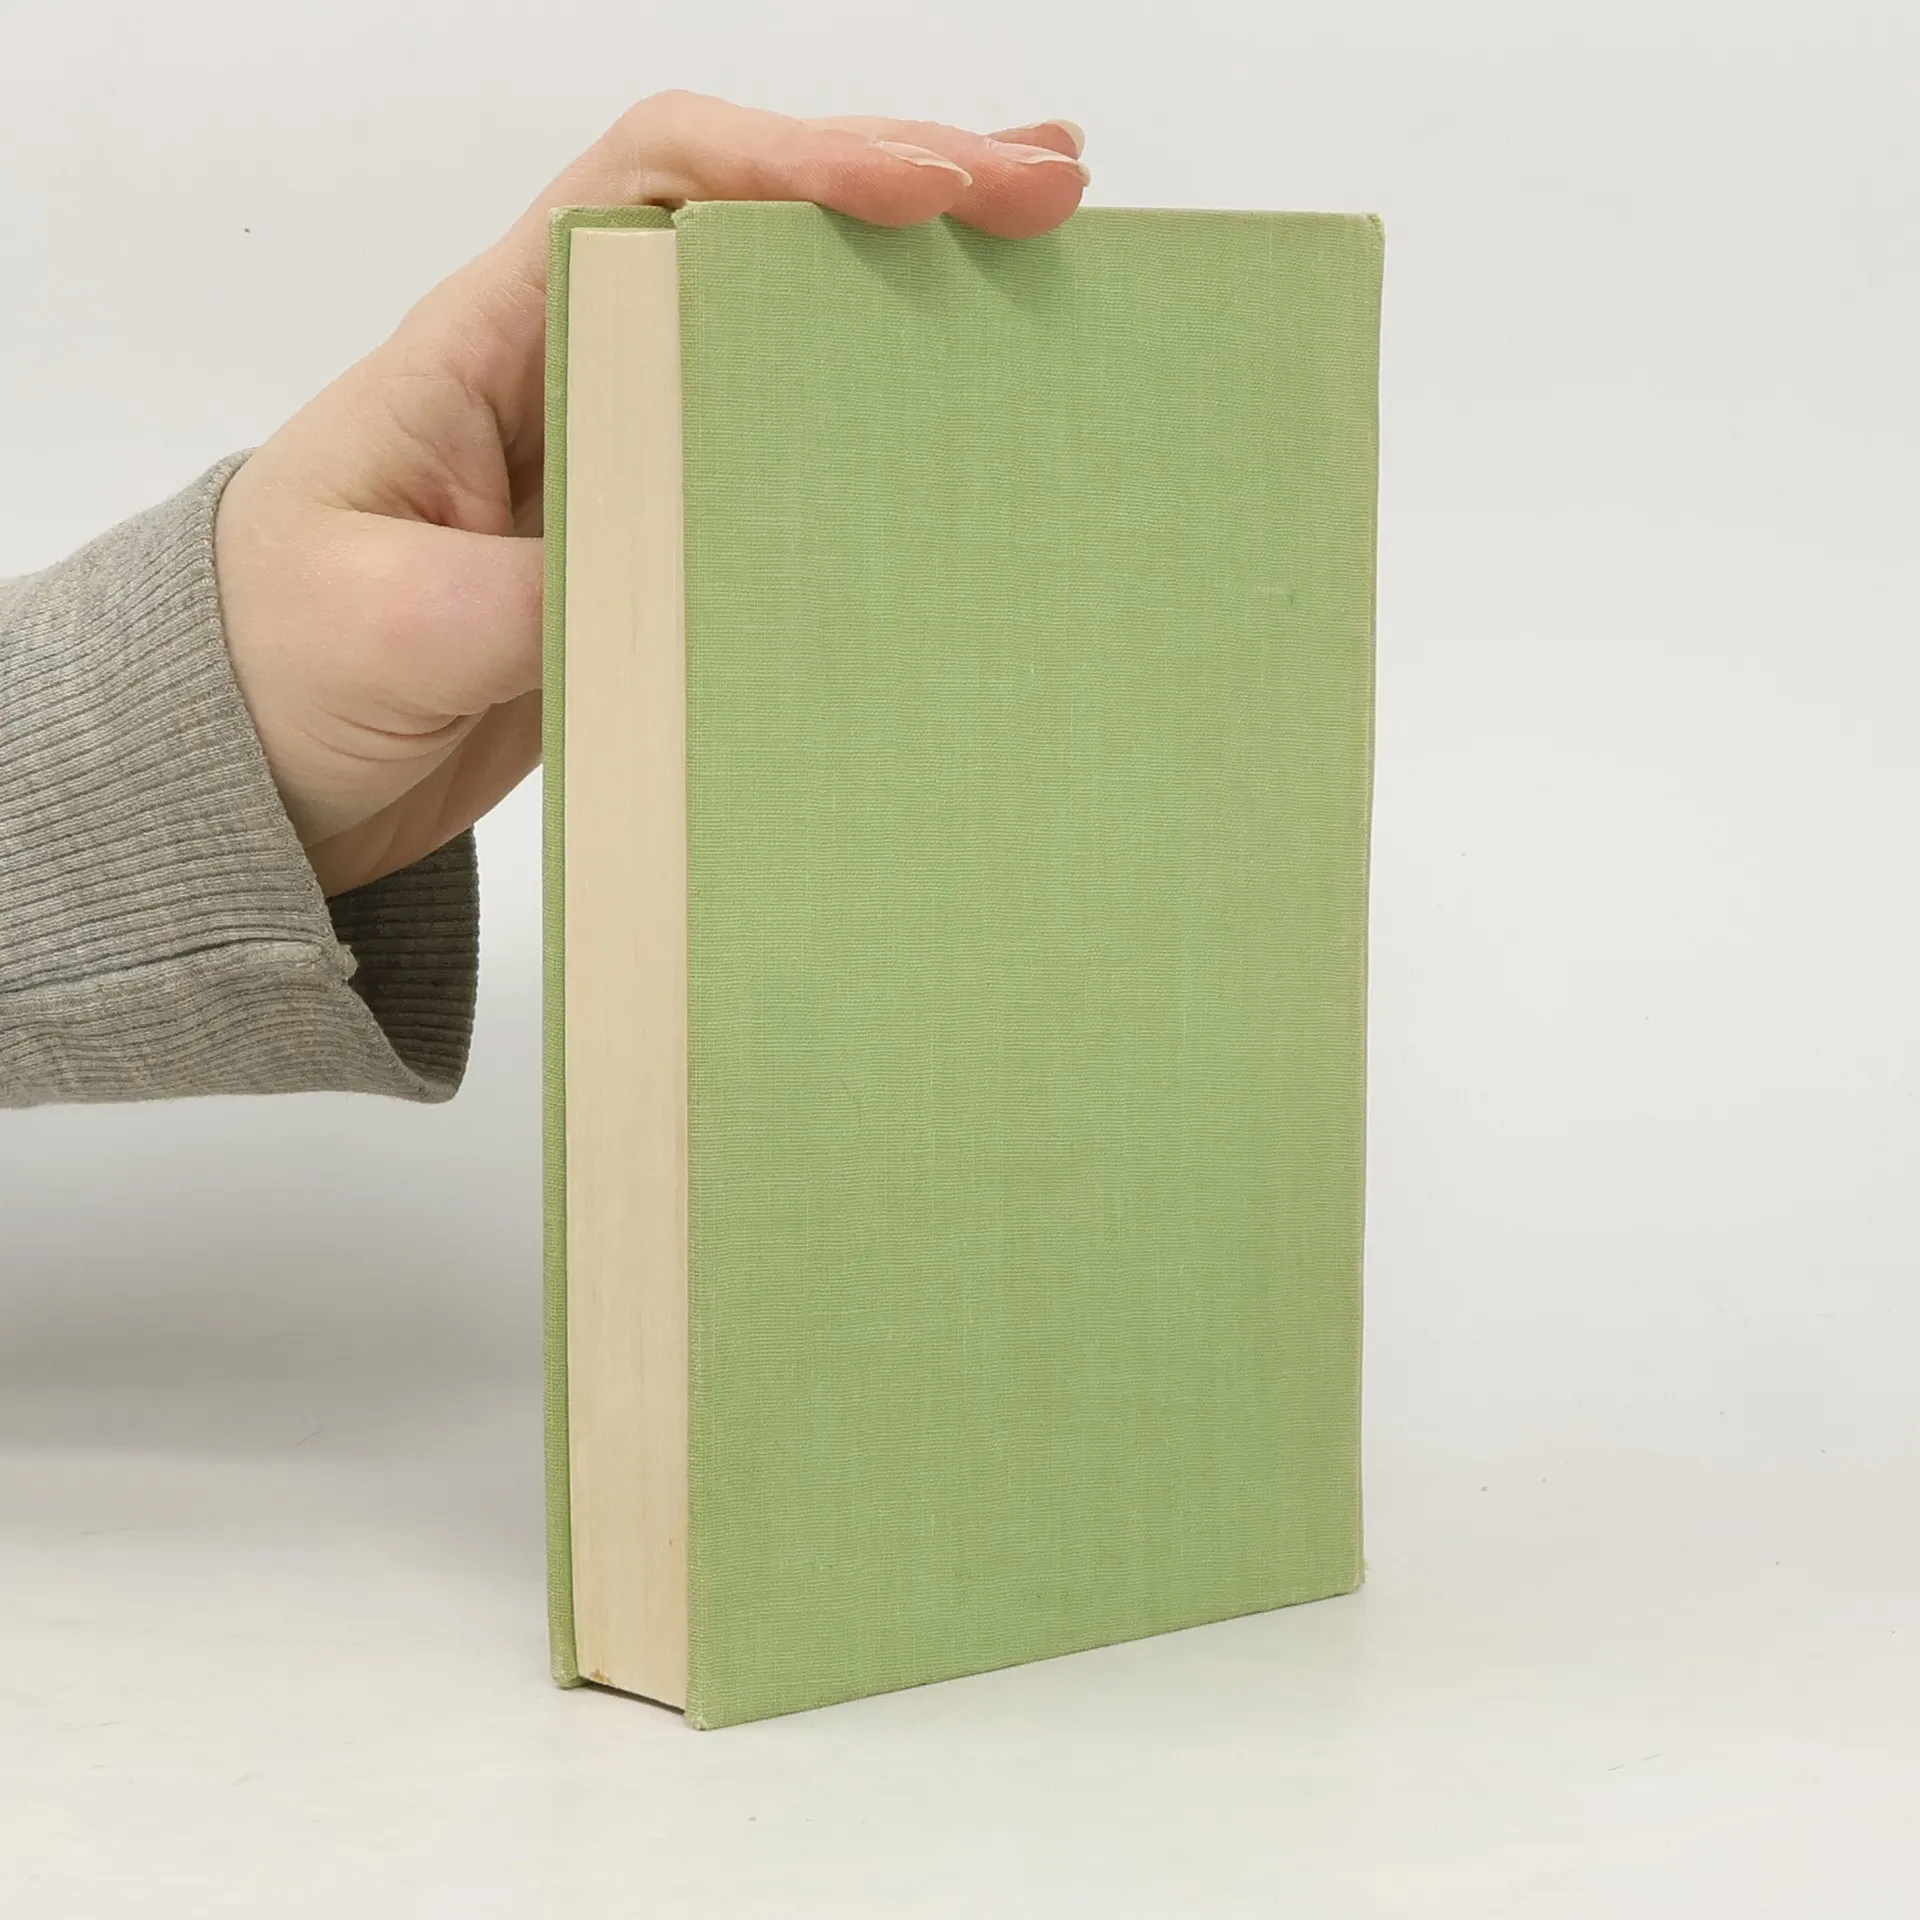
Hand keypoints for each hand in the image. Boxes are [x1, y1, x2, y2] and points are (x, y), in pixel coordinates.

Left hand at [212, 93, 1088, 897]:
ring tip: (1048, 265)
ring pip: (781, 342)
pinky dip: (873, 443)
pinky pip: (776, 477)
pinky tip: (956, 441)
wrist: (252, 772)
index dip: (797, 164)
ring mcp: (621, 462)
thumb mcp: (388, 625)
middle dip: (903, 192)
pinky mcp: (649, 552)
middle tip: (1051, 190)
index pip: (656, 185)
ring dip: (910, 297)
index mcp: (488, 340)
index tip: (925, 191)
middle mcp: (570, 375)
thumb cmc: (268, 668)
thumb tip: (683, 574)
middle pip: (752, 233)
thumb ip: (530, 592)